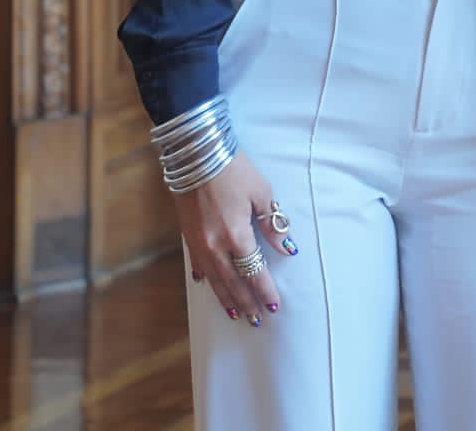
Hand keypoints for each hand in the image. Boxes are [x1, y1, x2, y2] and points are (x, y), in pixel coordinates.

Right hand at [175, 151, 297, 326]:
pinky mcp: (187, 234)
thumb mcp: (261, 193)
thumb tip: (287, 247)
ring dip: (225, 297)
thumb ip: (272, 224)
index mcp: (235, 235)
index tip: (274, 305)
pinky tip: (206, 284)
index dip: (264, 290)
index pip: (254, 271)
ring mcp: (198, 242)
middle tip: (256, 320)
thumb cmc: (233, 170)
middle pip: (233, 281)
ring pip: (213, 278)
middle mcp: (214, 245)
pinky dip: (205, 277)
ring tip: (234, 313)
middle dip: (246, 302)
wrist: (196, 154)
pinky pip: (197, 263)